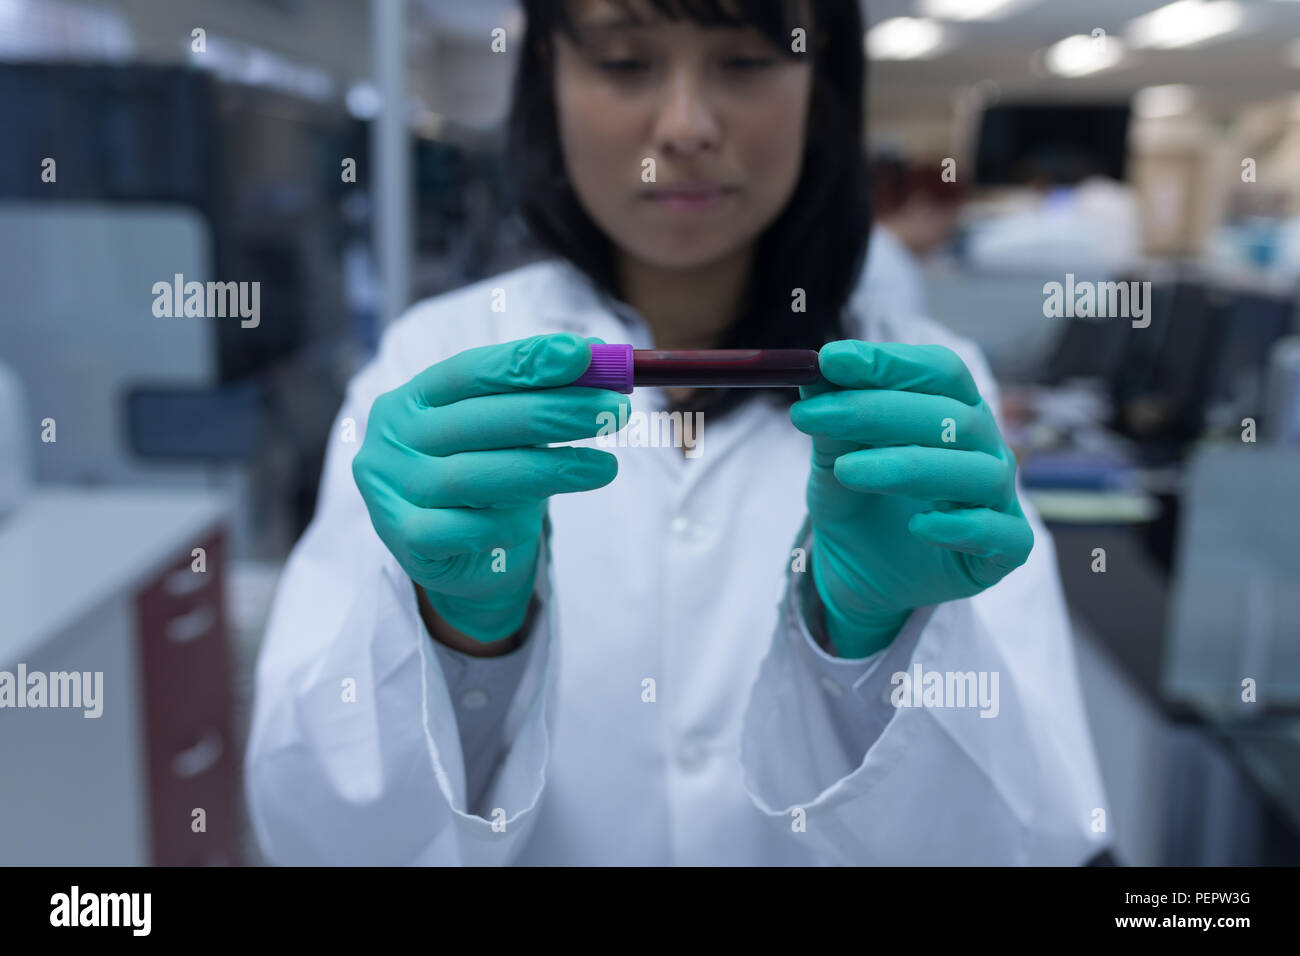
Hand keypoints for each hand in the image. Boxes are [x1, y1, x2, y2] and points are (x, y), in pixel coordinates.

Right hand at [352, 332, 626, 641]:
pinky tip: (532, 522)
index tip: (582, 354)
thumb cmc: (487, 476)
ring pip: (473, 476)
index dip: (526, 361)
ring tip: (606, 467)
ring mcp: (392, 491)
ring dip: (548, 469)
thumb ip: (542, 395)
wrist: (458, 558)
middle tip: (615, 410)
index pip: (469, 371)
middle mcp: (393, 440)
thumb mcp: (511, 432)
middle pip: (478, 420)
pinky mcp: (405, 541)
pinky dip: (505, 523)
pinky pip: (464, 529)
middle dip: (553, 411)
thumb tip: (602, 356)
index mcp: (412, 399)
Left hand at [789, 340, 1032, 657]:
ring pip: (977, 472)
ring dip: (909, 466)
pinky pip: (1000, 534)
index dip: (889, 362)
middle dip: (878, 410)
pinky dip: (961, 527)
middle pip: (952, 417)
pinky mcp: (1003, 553)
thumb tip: (811, 375)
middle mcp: (983, 449)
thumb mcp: (832, 462)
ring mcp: (998, 500)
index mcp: (953, 411)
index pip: (939, 371)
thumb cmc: (857, 506)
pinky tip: (918, 526)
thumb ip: (831, 424)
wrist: (862, 577)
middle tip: (815, 415)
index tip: (831, 360)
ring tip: (845, 470)